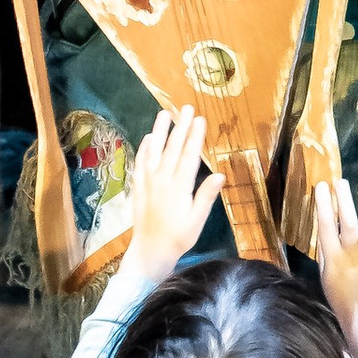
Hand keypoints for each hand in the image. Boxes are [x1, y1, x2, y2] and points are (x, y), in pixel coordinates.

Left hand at [121, 104, 221, 288]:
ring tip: (165, 113)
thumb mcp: (198, 220)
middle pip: (172, 147)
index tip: (200, 119)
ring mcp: (148, 181)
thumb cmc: (179, 237)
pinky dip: (144, 148)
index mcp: (179, 187)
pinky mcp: (138, 186)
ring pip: (154, 150)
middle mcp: (162, 179)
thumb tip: (219, 174)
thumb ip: (206, 196)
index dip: (195, 136)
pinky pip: (140, 162)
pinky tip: (148, 137)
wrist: (150, 250)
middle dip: (180, 126)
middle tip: (186, 108)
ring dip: (160, 131)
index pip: (189, 155)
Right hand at [311, 170, 357, 357]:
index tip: (321, 186)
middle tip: (340, 181)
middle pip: (346, 220)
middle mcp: (350, 253)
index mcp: (331, 258)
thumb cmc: (341, 296)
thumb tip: (324, 226)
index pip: (325, 225)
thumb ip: (325, 251)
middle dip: (342, 198)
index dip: (322, 203)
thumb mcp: (325, 274)